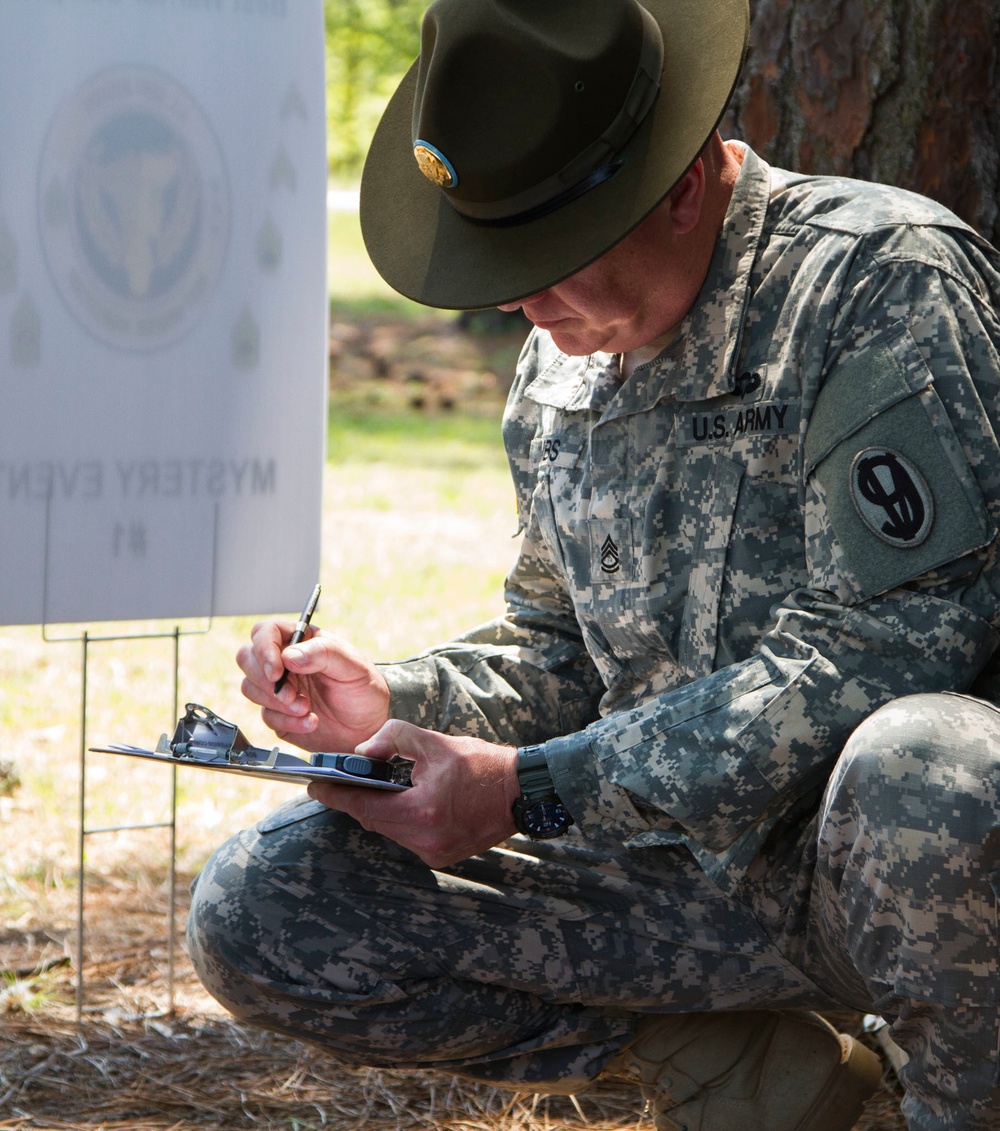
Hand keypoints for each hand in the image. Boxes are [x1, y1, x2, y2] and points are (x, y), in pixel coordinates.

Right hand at [237, 619, 389, 752]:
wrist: (368, 728)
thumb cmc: (364, 690)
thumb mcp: (354, 667)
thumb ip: (324, 654)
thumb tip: (290, 655)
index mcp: (301, 641)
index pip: (265, 632)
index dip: (264, 649)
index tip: (277, 671)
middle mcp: (285, 662)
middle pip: (247, 658)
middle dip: (266, 680)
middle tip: (293, 695)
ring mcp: (279, 688)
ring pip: (250, 688)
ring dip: (277, 703)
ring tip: (307, 708)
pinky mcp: (278, 714)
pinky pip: (266, 716)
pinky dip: (287, 722)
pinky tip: (310, 722)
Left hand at [307, 720, 519, 866]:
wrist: (521, 791)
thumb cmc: (481, 764)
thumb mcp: (435, 742)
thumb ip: (394, 738)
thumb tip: (363, 751)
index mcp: (422, 811)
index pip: (364, 807)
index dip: (336, 796)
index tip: (315, 787)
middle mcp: (426, 839)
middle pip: (375, 821)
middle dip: (357, 801)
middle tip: (341, 782)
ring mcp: (435, 852)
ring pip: (391, 831)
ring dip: (381, 811)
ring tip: (375, 788)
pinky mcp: (444, 856)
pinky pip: (409, 838)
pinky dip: (401, 821)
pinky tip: (404, 802)